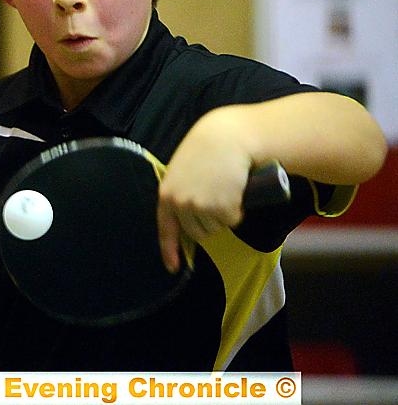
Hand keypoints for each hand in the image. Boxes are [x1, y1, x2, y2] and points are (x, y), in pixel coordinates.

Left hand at [157, 112, 252, 272]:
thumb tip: (186, 214)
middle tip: (218, 197)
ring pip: (215, 228)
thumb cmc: (208, 149)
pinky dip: (238, 210)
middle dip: (209, 222)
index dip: (169, 249)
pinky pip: (232, 220)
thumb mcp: (183, 169)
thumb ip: (180, 190)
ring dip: (224, 215)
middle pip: (197, 232)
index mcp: (167, 193)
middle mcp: (180, 203)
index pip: (166, 228)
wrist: (227, 137)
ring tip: (225, 188)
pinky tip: (236, 189)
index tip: (173, 267)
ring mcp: (200, 207)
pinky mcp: (221, 208)